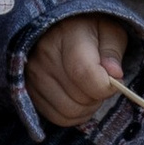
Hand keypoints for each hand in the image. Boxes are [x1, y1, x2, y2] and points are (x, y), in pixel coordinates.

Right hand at [27, 13, 135, 131]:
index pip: (84, 73)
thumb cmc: (91, 29)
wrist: (61, 27)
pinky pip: (56, 117)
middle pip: (79, 98)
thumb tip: (115, 75)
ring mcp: (32, 75)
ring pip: (68, 112)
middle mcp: (44, 55)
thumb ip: (113, 52)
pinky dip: (73, 114)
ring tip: (90, 90)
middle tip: (102, 83)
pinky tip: (78, 98)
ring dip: (86, 108)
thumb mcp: (111, 31)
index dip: (106, 86)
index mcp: (67, 34)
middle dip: (98, 97)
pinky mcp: (28, 91)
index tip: (115, 81)